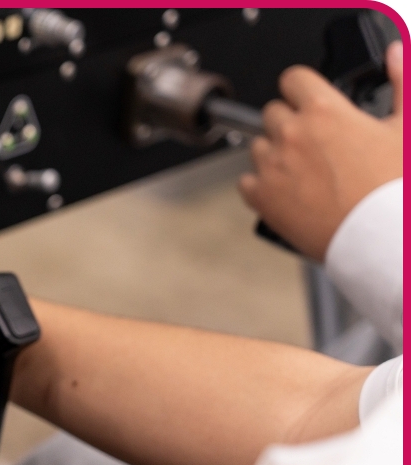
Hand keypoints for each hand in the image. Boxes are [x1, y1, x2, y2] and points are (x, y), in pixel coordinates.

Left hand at [239, 42, 402, 260]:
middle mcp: (290, 134)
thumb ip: (401, 81)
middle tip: (314, 144)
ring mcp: (271, 167)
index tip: (309, 100)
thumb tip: (393, 54)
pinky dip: (261, 186)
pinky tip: (288, 193)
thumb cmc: (395, 185)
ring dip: (275, 154)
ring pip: (258, 146)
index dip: (303, 89)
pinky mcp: (260, 197)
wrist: (382, 234)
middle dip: (290, 123)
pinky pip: (246, 182)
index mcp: (323, 111)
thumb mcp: (406, 126)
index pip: (293, 79)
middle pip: (273, 113)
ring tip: (305, 172)